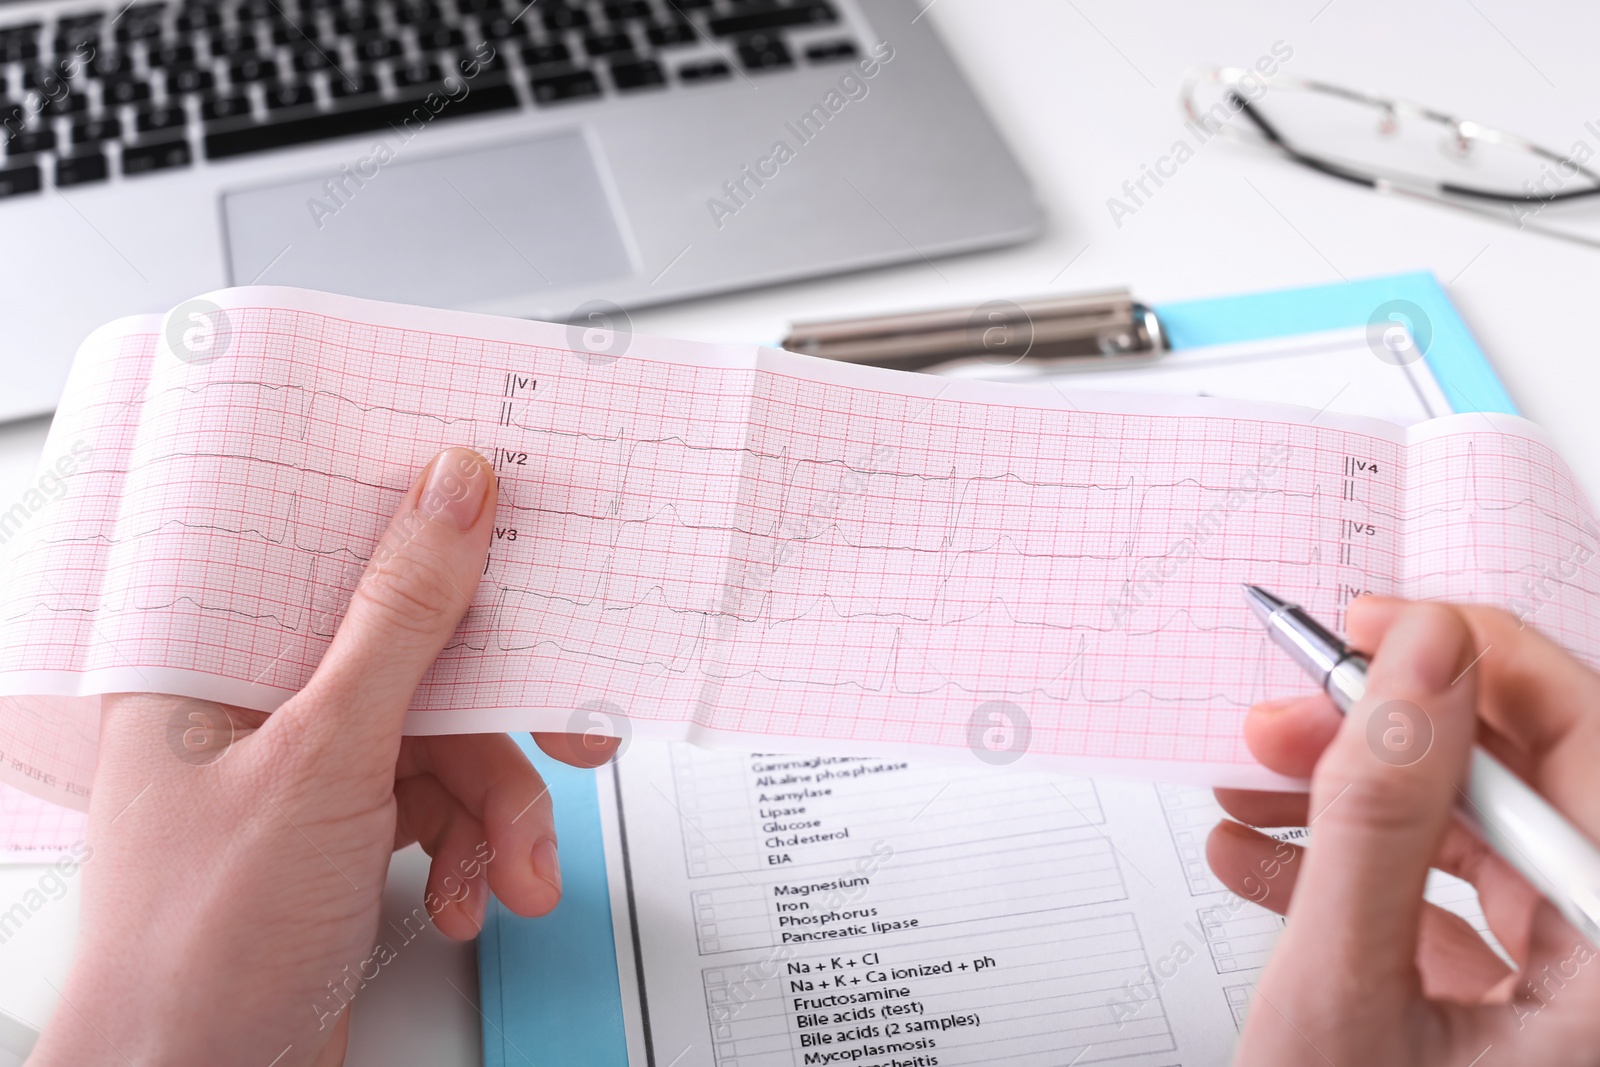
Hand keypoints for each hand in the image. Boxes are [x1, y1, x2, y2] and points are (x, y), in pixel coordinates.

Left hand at [29, 448, 616, 1066]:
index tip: (511, 524)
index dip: (424, 532)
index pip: (329, 554)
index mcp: (209, 660)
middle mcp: (255, 709)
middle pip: (412, 661)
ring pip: (441, 745)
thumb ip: (399, 620)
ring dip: (498, 814)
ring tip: (520, 870)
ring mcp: (303, 777)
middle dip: (498, 723)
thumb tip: (451, 494)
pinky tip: (469, 897)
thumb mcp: (321, 757)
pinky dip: (472, 854)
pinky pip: (437, 808)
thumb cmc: (197, 949)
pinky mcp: (343, 835)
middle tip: (571, 732)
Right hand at [1208, 597, 1599, 1065]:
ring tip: (1247, 787)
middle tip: (1283, 718)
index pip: (1587, 736)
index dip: (1479, 658)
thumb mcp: (1343, 990)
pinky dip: (1346, 874)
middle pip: (1520, 785)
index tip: (1375, 627)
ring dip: (1347, 801)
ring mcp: (1565, 994)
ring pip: (1471, 840)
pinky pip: (1440, 905)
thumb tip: (1421, 659)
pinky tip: (1261, 858)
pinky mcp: (1504, 1016)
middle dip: (1381, 738)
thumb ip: (1380, 821)